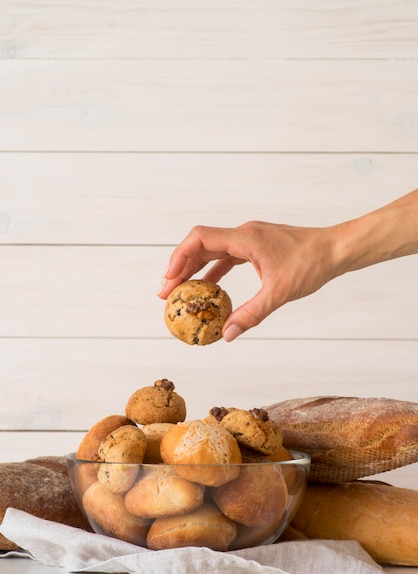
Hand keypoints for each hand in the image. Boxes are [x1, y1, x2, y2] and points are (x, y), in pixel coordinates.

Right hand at [158, 221, 338, 340]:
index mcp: (245, 238)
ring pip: (212, 250)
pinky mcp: (258, 247)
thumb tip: (226, 335)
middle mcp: (244, 234)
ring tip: (181, 291)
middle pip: (200, 245)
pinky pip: (227, 256)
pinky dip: (214, 271)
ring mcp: (250, 239)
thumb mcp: (279, 293)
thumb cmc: (312, 264)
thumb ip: (251, 314)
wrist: (336, 249)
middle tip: (166, 293)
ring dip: (195, 270)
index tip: (169, 279)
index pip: (200, 239)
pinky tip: (208, 288)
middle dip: (180, 267)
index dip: (179, 257)